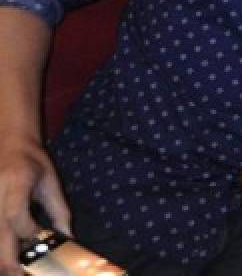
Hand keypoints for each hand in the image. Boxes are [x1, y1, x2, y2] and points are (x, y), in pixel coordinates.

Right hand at [0, 135, 70, 275]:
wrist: (8, 145)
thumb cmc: (31, 163)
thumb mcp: (50, 181)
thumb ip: (59, 210)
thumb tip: (68, 237)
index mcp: (15, 185)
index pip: (16, 217)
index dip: (29, 233)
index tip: (42, 238)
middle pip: (0, 239)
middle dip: (13, 264)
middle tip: (28, 272)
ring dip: (5, 260)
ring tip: (20, 266)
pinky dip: (0, 249)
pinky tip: (11, 251)